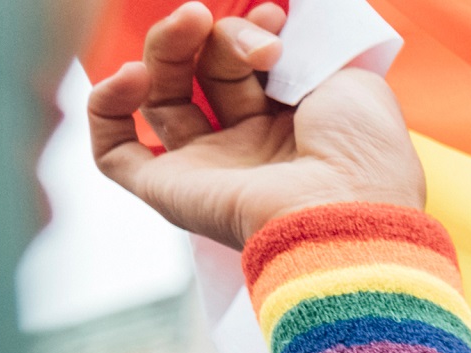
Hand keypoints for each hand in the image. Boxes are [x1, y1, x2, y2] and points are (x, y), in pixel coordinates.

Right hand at [88, 2, 423, 251]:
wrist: (348, 215)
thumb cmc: (363, 155)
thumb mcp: (353, 83)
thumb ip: (312, 53)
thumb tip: (277, 30)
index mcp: (293, 125)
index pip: (248, 67)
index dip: (251, 32)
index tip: (274, 20)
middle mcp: (249, 149)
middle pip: (203, 73)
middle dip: (218, 36)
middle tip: (250, 37)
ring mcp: (209, 171)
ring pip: (161, 97)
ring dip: (167, 50)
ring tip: (191, 21)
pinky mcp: (171, 193)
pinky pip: (114, 152)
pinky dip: (107, 106)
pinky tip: (132, 76)